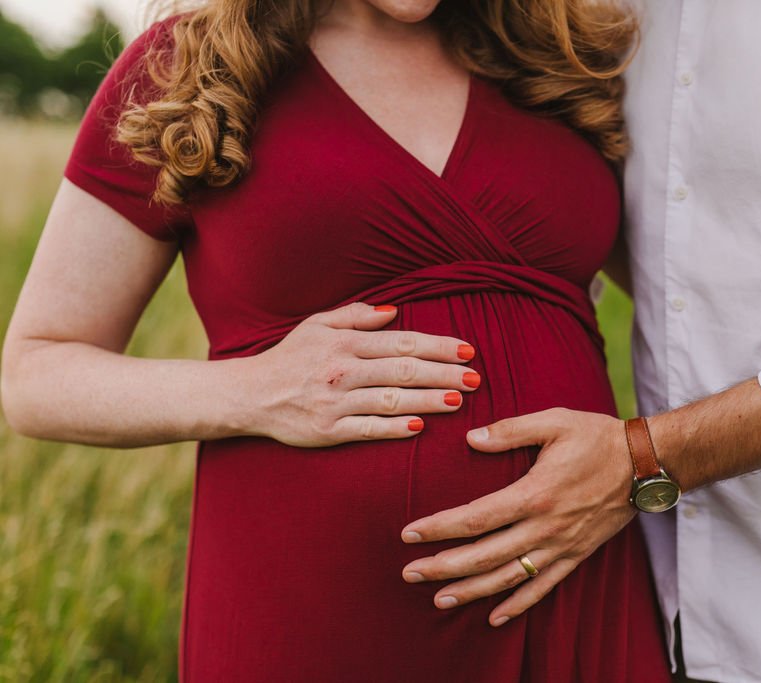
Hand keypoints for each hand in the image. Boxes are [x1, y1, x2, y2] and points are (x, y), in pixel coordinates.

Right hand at [239, 302, 479, 446]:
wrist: (249, 394)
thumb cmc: (289, 357)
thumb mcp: (316, 324)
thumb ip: (355, 315)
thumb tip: (393, 312)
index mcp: (344, 342)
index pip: (402, 342)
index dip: (438, 346)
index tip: (467, 350)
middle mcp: (342, 370)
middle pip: (403, 371)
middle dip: (443, 374)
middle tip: (474, 378)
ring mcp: (336, 402)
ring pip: (391, 400)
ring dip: (428, 400)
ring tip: (457, 400)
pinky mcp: (328, 430)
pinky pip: (368, 429)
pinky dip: (394, 428)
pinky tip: (420, 426)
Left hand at [400, 408, 635, 625]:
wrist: (646, 463)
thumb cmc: (597, 437)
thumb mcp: (554, 421)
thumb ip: (510, 430)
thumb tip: (472, 439)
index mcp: (534, 493)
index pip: (475, 518)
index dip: (439, 528)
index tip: (409, 533)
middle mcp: (545, 527)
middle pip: (484, 556)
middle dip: (443, 567)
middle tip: (409, 573)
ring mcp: (561, 546)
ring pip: (508, 578)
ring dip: (471, 591)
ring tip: (439, 599)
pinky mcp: (576, 555)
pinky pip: (543, 587)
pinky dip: (518, 605)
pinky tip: (494, 617)